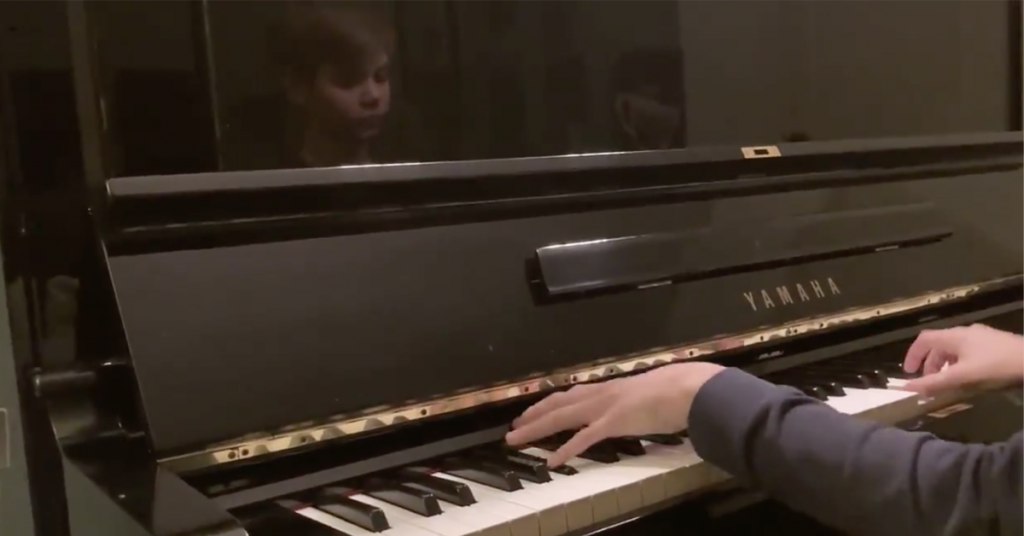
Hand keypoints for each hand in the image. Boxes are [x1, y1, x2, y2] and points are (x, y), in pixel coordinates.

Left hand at [505, 362, 725, 466]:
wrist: (689, 388)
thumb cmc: (676, 390)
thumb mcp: (646, 392)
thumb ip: (633, 400)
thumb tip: (633, 407)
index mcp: (610, 388)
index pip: (571, 394)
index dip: (549, 403)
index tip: (532, 411)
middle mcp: (602, 394)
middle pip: (558, 404)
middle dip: (533, 416)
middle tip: (513, 428)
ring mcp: (606, 407)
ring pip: (562, 416)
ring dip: (537, 428)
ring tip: (517, 438)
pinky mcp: (614, 422)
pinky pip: (584, 438)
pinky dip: (566, 449)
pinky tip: (552, 461)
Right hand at [902, 324, 1023, 395]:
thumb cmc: (996, 366)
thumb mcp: (963, 377)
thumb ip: (935, 382)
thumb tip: (907, 387)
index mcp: (954, 336)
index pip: (923, 340)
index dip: (912, 355)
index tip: (908, 373)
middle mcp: (964, 331)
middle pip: (938, 344)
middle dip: (929, 363)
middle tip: (930, 382)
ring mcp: (981, 335)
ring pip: (953, 348)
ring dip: (945, 364)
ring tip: (948, 381)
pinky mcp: (994, 342)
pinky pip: (968, 350)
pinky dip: (959, 362)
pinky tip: (970, 375)